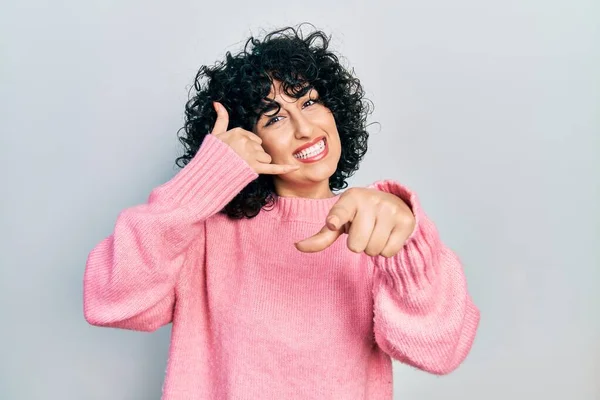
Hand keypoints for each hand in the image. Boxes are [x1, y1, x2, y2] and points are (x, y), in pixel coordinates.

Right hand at [211, 102, 298, 174]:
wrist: (209, 174)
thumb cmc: (212, 154)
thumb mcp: (216, 134)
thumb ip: (221, 118)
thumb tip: (217, 103)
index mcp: (239, 132)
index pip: (254, 139)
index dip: (248, 147)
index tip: (237, 153)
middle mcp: (246, 142)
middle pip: (261, 149)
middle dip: (254, 155)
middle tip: (239, 161)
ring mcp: (250, 156)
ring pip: (266, 158)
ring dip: (259, 164)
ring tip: (244, 167)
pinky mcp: (254, 169)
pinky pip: (273, 168)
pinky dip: (285, 168)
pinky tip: (296, 167)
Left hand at [295, 188, 415, 256]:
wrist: (393, 203)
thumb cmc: (359, 215)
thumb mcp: (340, 222)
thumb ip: (321, 236)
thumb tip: (297, 246)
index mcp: (351, 198)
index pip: (341, 212)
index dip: (336, 219)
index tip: (332, 223)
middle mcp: (371, 200)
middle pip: (356, 246)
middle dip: (359, 244)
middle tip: (364, 231)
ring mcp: (390, 209)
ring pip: (373, 250)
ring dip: (372, 247)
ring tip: (375, 232)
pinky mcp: (406, 220)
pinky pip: (389, 251)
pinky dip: (386, 250)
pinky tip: (387, 235)